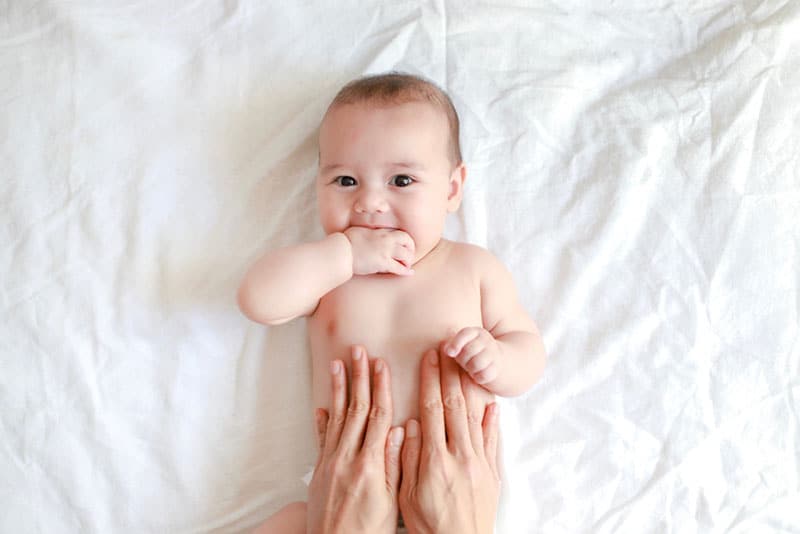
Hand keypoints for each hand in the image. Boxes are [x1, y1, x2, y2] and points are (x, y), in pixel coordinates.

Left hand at [307, 346, 404, 533]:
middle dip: (358, 378)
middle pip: (355, 409)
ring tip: (337, 363)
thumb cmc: (369, 531)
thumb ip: (394, 463)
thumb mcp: (391, 501)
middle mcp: (347, 458)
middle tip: (358, 350)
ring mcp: (330, 462)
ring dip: (338, 388)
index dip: (380, 388)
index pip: (377, 416)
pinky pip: (321, 438)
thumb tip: (399, 429)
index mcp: (369, 464)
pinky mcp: (318, 471)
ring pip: (336, 417)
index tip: (381, 364)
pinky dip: (322, 419)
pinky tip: (322, 404)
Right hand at [343, 227, 414, 275]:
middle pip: (408, 241)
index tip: (405, 247)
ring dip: (408, 261)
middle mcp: (385, 239)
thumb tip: (367, 236)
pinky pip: (399, 267)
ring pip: (406, 254)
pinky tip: (408, 273)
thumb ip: (368, 234)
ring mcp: (385, 250)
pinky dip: (405, 271)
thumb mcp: (359, 232)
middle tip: (408, 257)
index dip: (406, 241)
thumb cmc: (345, 243)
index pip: (400, 234)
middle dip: (411, 249)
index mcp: (380, 232)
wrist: (341, 251)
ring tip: (407, 266)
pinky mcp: (383, 262)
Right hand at [399, 349, 500, 533]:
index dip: (429, 380)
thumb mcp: (406, 495)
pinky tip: (491, 404)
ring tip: (466, 365)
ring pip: (474, 417)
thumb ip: (408, 458)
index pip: (431, 409)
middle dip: (449, 374)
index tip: (429, 358)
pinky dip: (492, 421)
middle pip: (454, 406)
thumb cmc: (427, 527)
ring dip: (469, 388)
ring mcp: (479, 464)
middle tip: (448, 349)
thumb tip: (412, 424)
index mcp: (435, 460)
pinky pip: (493, 441)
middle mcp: (460, 457)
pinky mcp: (492, 474)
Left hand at [443, 327, 500, 384]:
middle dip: (462, 359)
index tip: (450, 353)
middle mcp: (486, 341)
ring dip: (470, 369)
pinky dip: (478, 377)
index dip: (456, 344)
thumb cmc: (471, 353)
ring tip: (470, 369)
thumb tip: (448, 351)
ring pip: (476, 363)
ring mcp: (494, 354)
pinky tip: (477, 375)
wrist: (497, 360)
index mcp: (476, 332)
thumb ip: (452, 345)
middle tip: (464, 362)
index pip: (465, 334)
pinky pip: (484, 375)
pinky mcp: (497, 368)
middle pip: (468, 351)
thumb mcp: (461, 345)